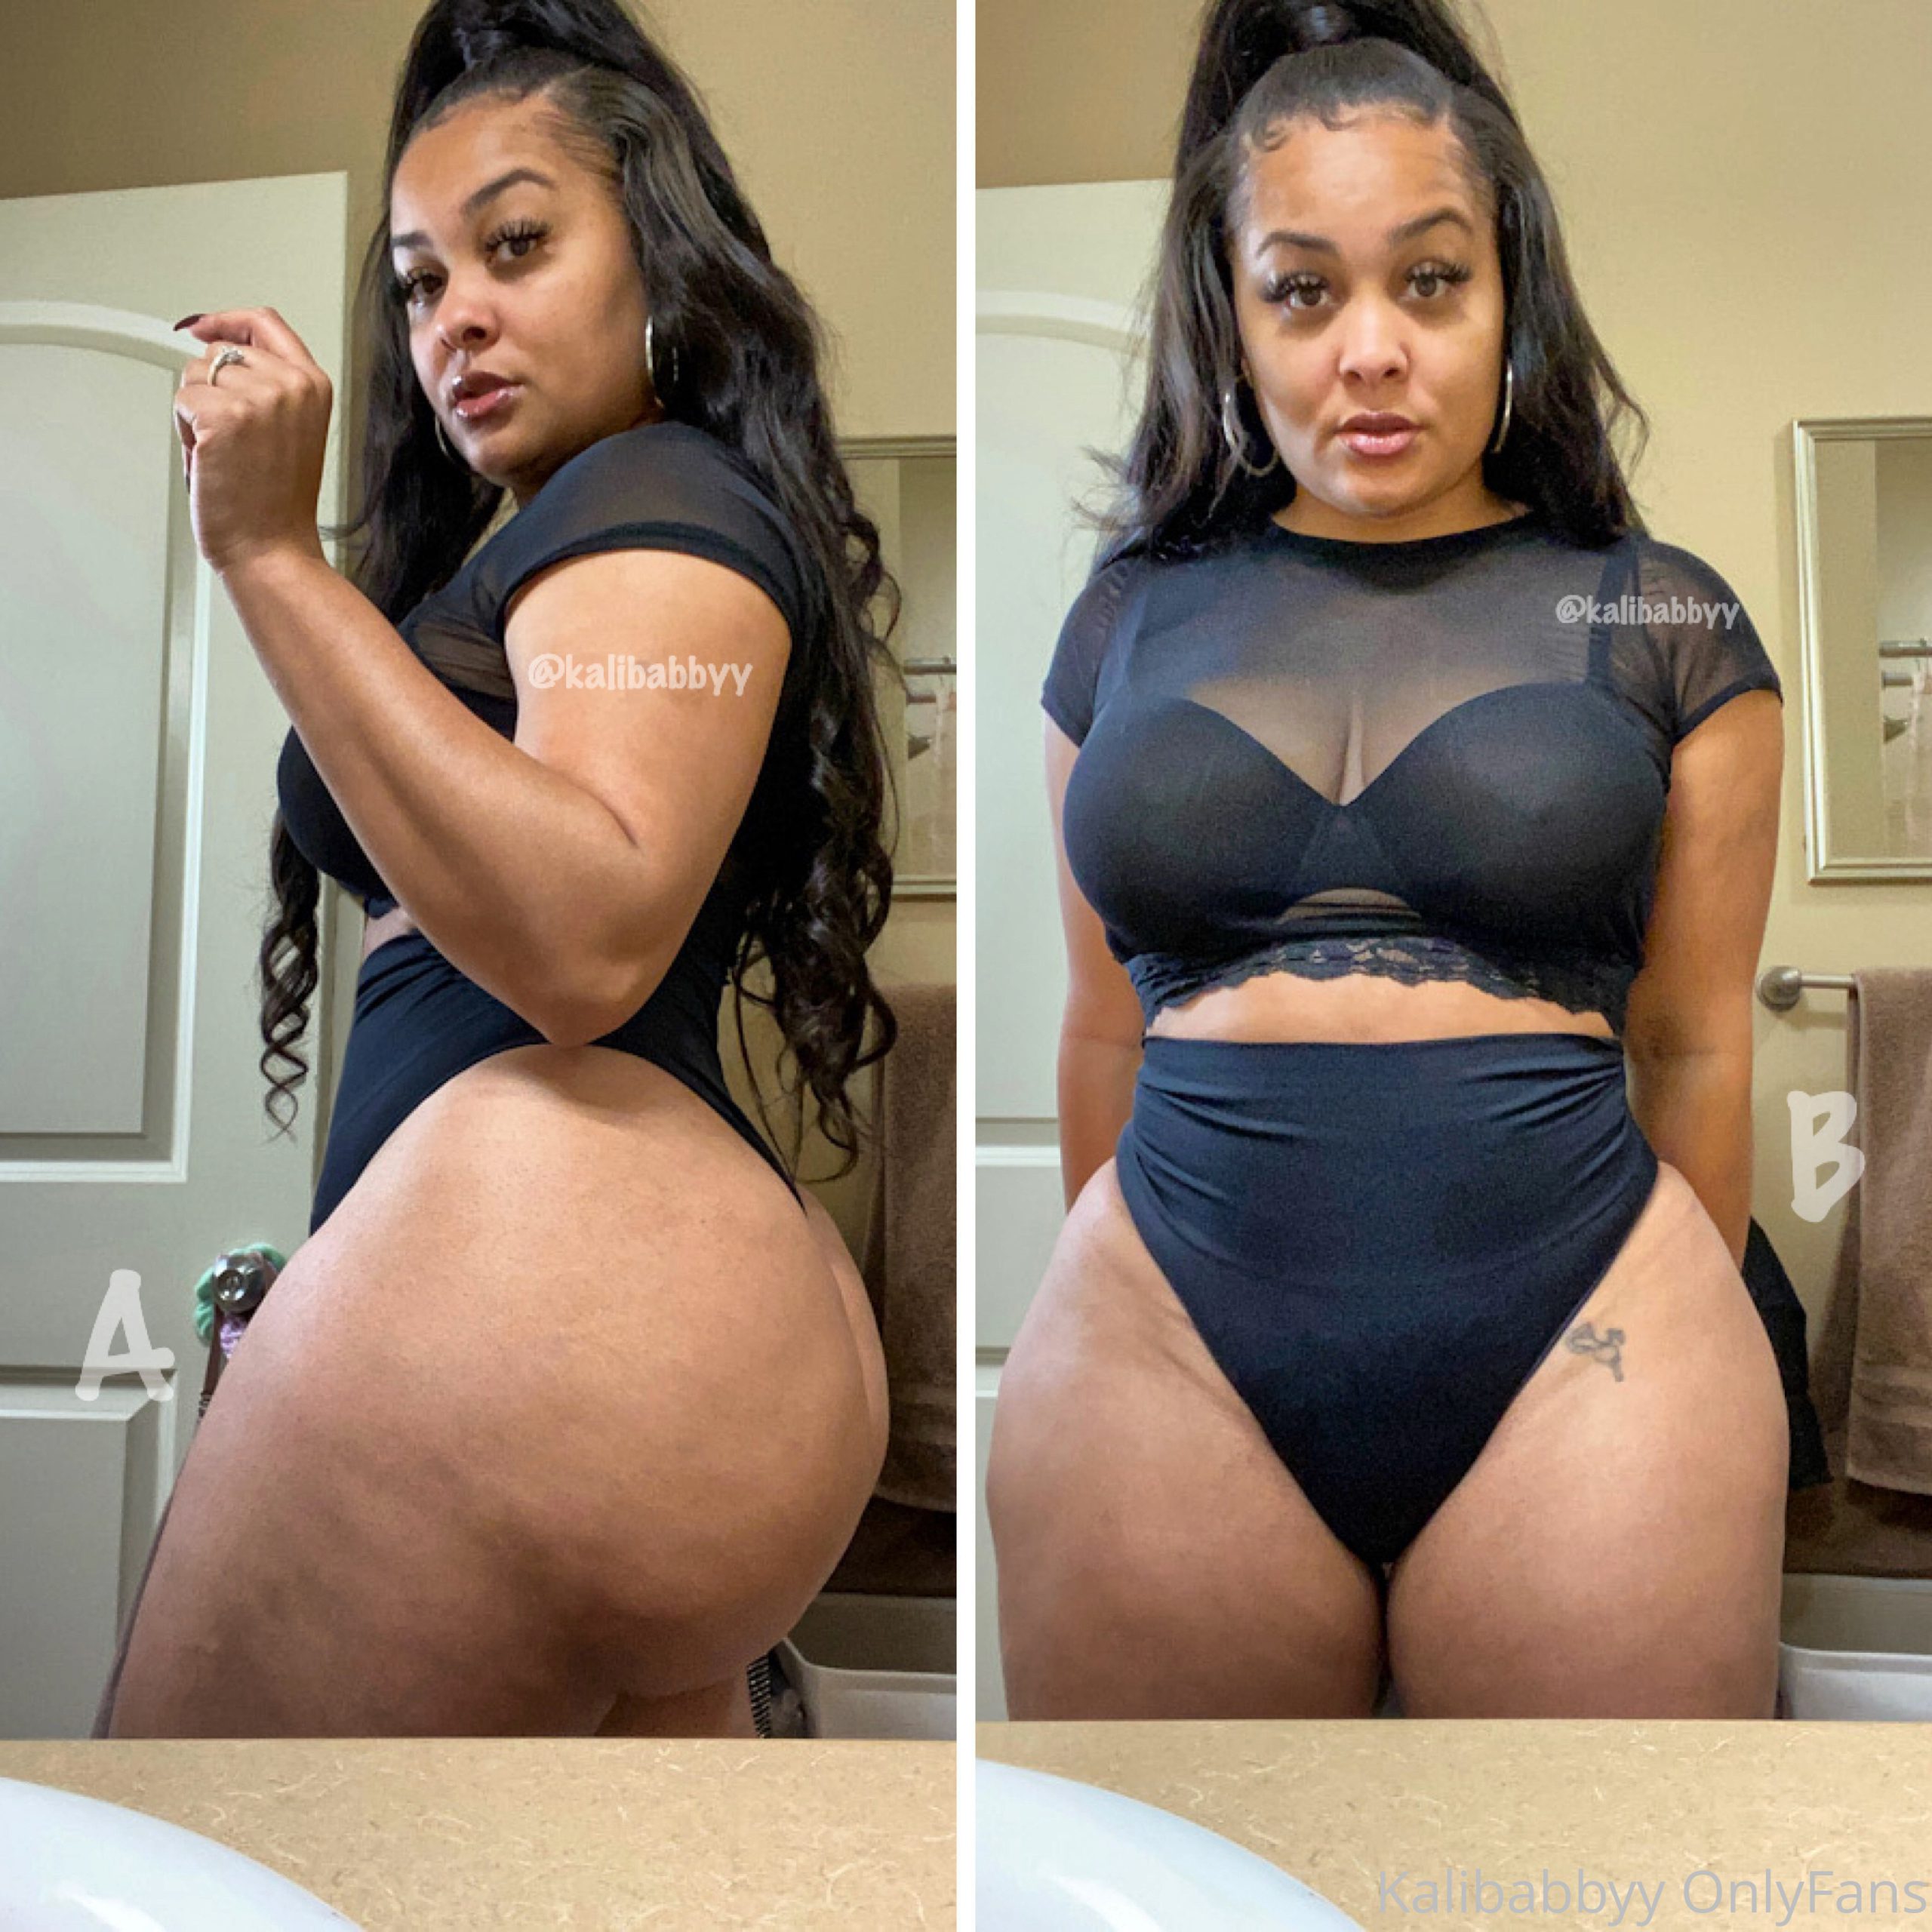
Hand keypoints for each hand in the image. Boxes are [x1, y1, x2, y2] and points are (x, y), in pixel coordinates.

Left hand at [173, 308, 331, 575]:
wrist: (272, 548)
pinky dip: (186, 434)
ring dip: (197, 414)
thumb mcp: (291, 428)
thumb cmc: (276, 502)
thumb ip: (268, 383)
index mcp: (313, 385)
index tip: (204, 327)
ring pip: (195, 376)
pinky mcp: (224, 415)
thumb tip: (213, 342)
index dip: (228, 321)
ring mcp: (259, 398)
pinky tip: (212, 461)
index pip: (264, 323)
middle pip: (219, 353)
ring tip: (225, 453)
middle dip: (211, 390)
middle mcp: (290, 385)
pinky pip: (182, 402)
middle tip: (233, 440)